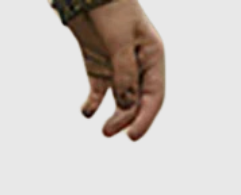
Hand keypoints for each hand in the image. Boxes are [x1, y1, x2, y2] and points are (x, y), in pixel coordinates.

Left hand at [67, 0, 164, 139]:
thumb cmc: (112, 11)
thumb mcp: (120, 42)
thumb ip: (124, 73)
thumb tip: (127, 105)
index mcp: (152, 56)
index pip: (154, 95)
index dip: (145, 118)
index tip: (133, 137)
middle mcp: (138, 66)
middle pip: (137, 102)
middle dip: (126, 120)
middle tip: (107, 132)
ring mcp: (118, 69)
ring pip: (121, 101)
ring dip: (114, 117)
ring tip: (103, 130)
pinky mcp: (99, 70)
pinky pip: (99, 93)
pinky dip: (93, 104)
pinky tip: (86, 111)